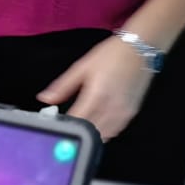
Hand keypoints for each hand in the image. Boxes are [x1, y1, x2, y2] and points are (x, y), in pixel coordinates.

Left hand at [39, 36, 154, 140]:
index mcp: (96, 95)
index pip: (76, 121)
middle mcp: (111, 107)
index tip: (57, 122)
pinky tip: (96, 124)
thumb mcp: (82, 67)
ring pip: (102, 136)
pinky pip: (114, 132)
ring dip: (90, 134)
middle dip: (77, 130)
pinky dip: (103, 132)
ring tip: (82, 124)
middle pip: (89, 132)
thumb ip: (62, 86)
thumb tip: (45, 98)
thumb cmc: (112, 55)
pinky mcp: (131, 114)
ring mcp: (123, 113)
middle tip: (68, 123)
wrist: (140, 49)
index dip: (65, 125)